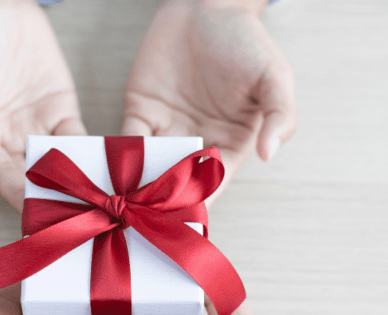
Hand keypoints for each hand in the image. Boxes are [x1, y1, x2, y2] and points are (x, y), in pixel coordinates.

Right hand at [0, 0, 85, 210]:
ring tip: (95, 205)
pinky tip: (108, 175)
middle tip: (73, 219)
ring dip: (74, 186)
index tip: (33, 210)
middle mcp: (6, 139)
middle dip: (50, 200)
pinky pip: (77, 141)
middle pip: (30, 178)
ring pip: (56, 166)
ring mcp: (35, 128)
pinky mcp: (61, 114)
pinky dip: (91, 158)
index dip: (15, 191)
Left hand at [122, 0, 295, 203]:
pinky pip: (125, 142)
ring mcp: (167, 130)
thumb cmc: (246, 41)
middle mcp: (197, 144)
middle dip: (160, 203)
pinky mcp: (140, 112)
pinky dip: (116, 159)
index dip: (199, 200)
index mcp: (231, 145)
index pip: (213, 183)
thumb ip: (280, 115)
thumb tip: (269, 153)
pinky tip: (107, 173)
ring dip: (134, 187)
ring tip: (121, 206)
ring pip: (147, 169)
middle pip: (176, 184)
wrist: (209, 4)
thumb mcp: (274, 77)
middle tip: (143, 221)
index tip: (184, 215)